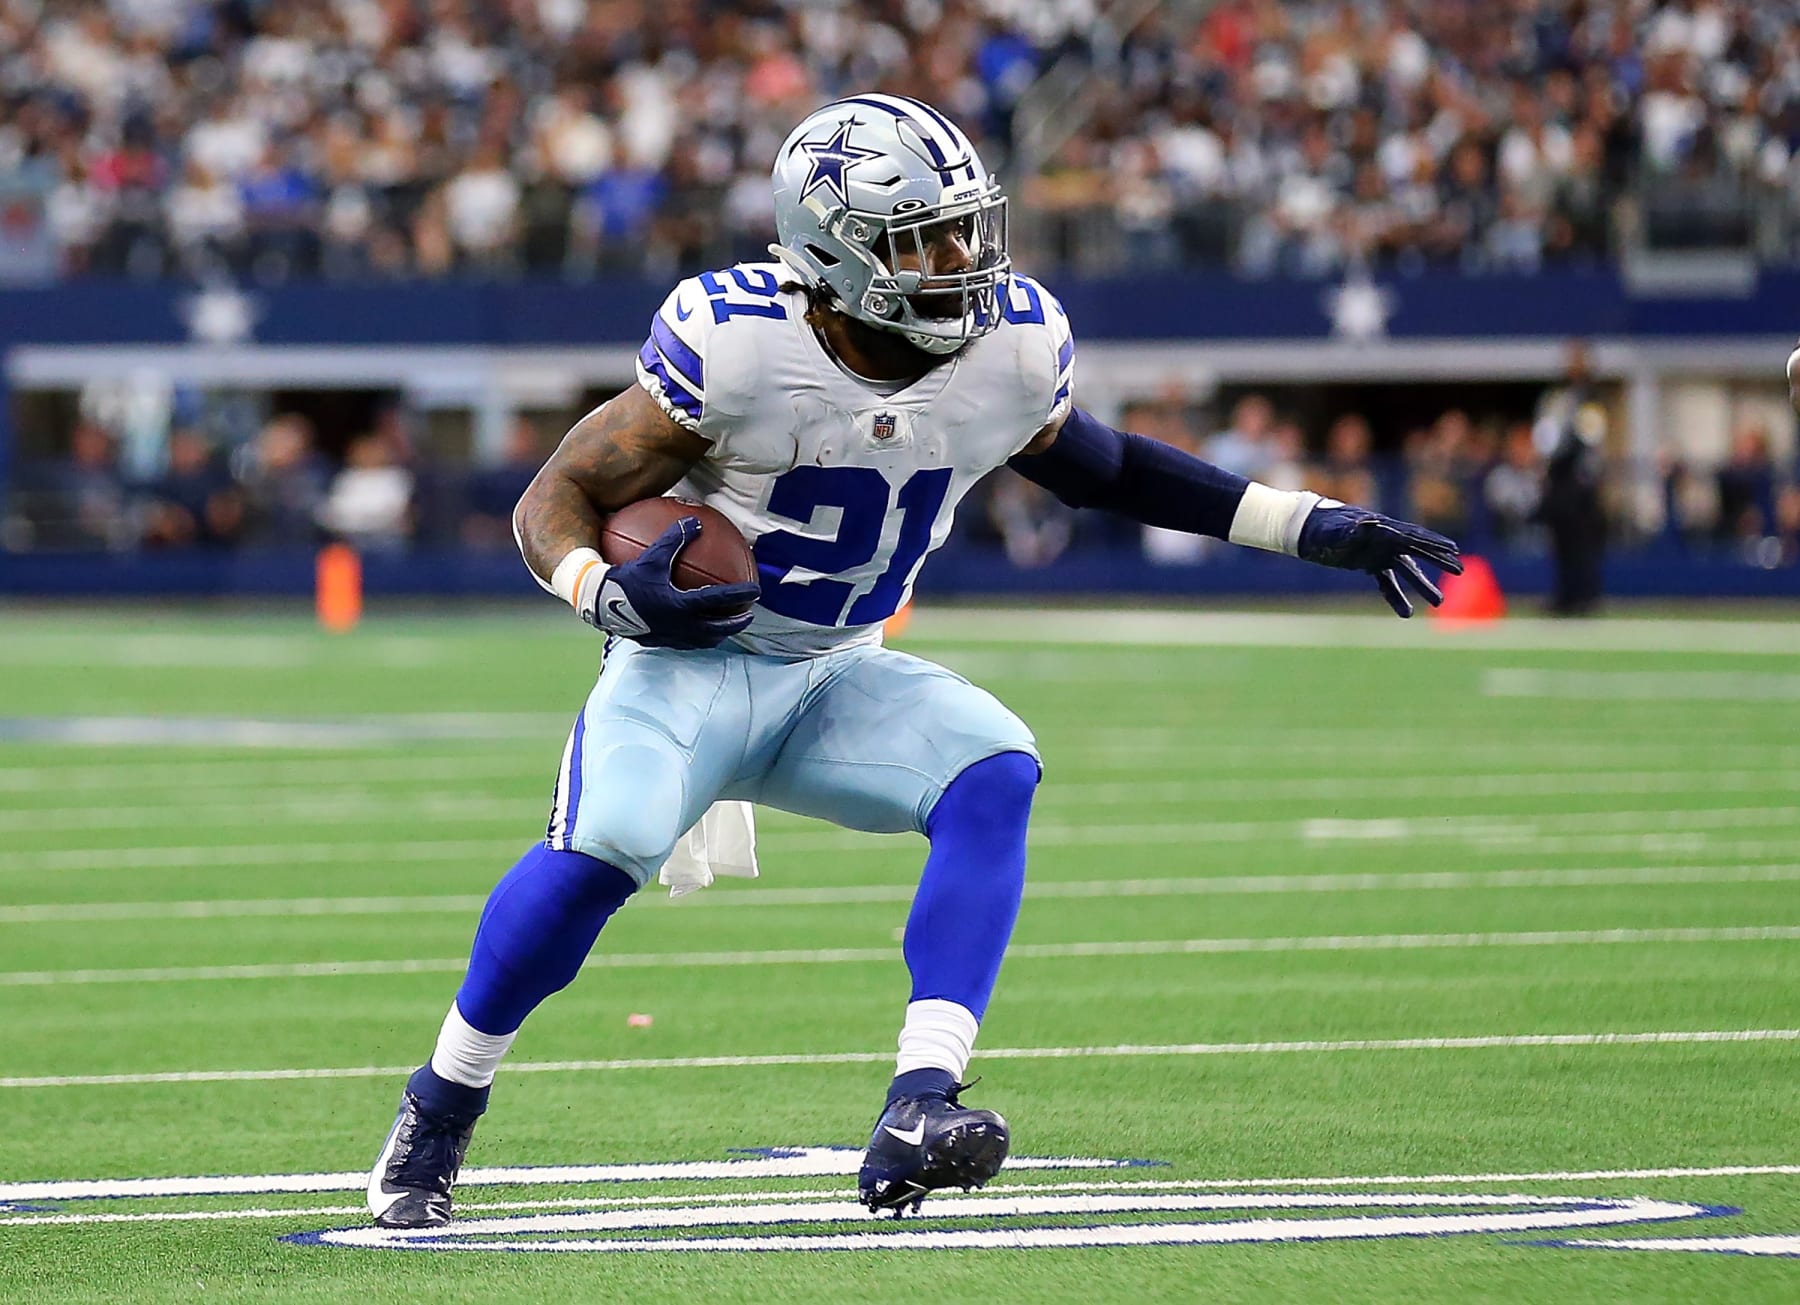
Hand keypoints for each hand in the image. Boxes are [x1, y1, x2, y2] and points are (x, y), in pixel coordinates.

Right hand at [585, 517, 759, 648]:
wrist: (599, 605)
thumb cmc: (626, 579)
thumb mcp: (652, 556)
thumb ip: (675, 539)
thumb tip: (695, 522)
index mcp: (680, 605)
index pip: (718, 600)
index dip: (739, 595)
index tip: (756, 590)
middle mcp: (679, 625)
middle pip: (717, 629)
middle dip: (736, 623)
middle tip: (749, 614)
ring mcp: (670, 637)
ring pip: (702, 640)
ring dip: (719, 634)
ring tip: (728, 627)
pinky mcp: (659, 642)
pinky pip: (686, 643)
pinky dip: (698, 637)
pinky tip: (697, 629)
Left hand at [1297, 502, 1463, 617]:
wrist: (1307, 529)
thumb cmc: (1321, 527)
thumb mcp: (1335, 529)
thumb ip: (1352, 529)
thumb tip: (1368, 523)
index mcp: (1382, 530)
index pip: (1413, 537)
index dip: (1434, 543)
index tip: (1454, 550)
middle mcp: (1385, 541)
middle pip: (1417, 552)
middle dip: (1438, 561)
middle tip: (1460, 570)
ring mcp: (1379, 553)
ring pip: (1406, 571)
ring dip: (1421, 586)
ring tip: (1439, 603)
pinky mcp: (1369, 564)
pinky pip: (1387, 583)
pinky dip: (1395, 596)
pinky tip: (1406, 613)